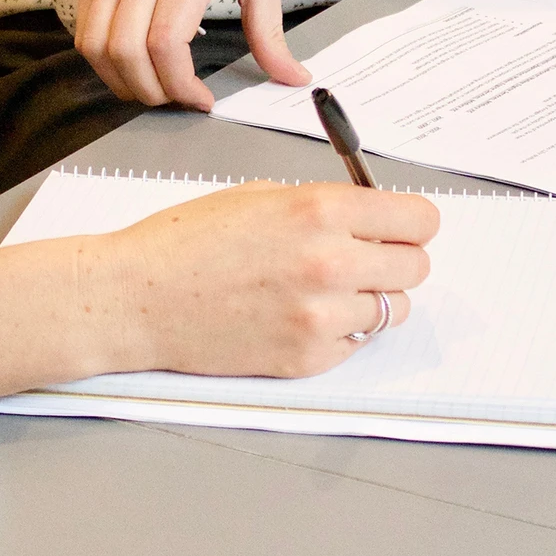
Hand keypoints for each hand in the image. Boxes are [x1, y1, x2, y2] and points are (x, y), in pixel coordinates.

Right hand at [0, 182, 437, 395]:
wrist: (135, 298)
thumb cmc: (184, 242)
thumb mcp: (258, 196)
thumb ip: (322, 206)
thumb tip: (371, 219)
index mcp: (320, 210)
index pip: (420, 220)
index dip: (410, 223)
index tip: (399, 228)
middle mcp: (330, 263)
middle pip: (415, 267)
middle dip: (393, 260)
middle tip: (361, 260)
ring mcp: (320, 317)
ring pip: (390, 310)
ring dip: (367, 300)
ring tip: (321, 291)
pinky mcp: (306, 358)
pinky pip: (354, 345)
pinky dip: (337, 334)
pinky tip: (295, 317)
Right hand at [75, 0, 309, 110]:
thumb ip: (270, 29)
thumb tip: (292, 77)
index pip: (167, 41)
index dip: (180, 84)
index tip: (200, 99)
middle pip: (128, 52)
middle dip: (152, 92)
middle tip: (176, 98)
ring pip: (97, 47)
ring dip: (122, 83)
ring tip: (152, 88)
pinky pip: (84, 32)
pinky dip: (103, 62)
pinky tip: (131, 66)